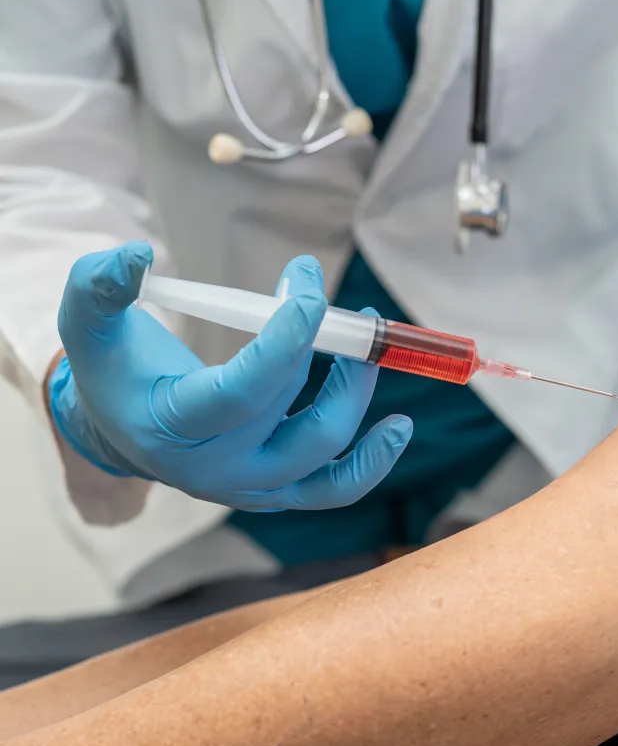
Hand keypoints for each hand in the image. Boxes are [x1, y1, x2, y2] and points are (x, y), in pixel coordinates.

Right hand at [49, 242, 411, 510]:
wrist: (123, 429)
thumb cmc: (113, 371)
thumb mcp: (89, 324)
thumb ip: (99, 286)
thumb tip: (137, 254)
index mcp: (170, 429)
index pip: (240, 393)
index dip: (283, 344)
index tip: (308, 292)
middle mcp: (215, 470)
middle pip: (292, 419)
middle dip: (323, 351)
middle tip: (327, 296)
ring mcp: (251, 487)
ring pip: (323, 454)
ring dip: (356, 396)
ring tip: (369, 345)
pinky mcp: (278, 491)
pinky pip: (334, 488)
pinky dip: (371, 462)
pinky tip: (399, 428)